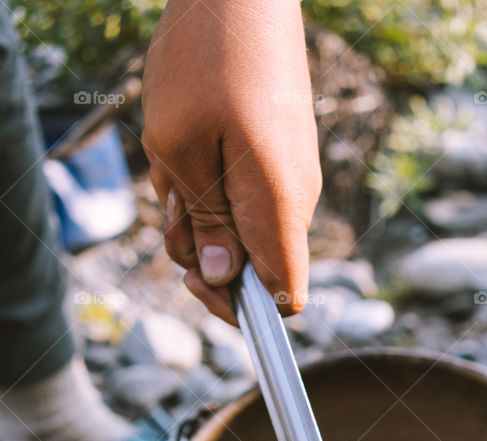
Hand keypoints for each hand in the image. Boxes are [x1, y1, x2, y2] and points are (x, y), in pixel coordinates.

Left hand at [141, 0, 321, 323]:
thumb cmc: (204, 61)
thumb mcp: (180, 148)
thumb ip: (204, 221)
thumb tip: (222, 279)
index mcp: (277, 207)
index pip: (285, 298)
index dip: (243, 311)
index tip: (199, 284)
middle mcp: (294, 200)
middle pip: (255, 268)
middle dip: (202, 252)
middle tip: (168, 205)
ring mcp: (288, 178)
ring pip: (240, 229)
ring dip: (195, 210)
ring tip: (172, 159)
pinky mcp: (277, 158)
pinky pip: (241, 195)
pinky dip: (205, 183)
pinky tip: (185, 145)